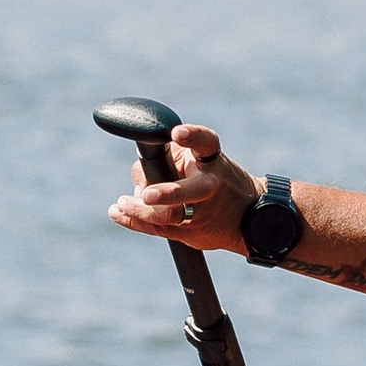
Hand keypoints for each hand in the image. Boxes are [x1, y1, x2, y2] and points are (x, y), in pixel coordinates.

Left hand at [107, 121, 259, 252]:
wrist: (247, 216)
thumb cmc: (211, 178)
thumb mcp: (196, 159)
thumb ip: (166, 159)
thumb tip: (139, 180)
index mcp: (212, 161)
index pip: (206, 143)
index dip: (193, 136)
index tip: (176, 132)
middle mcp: (210, 186)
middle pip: (193, 191)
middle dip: (169, 193)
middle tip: (147, 195)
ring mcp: (202, 212)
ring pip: (171, 216)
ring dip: (142, 211)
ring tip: (121, 203)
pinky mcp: (192, 232)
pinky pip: (159, 229)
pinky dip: (135, 221)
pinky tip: (118, 213)